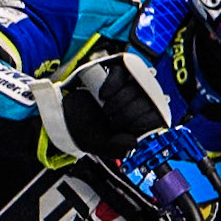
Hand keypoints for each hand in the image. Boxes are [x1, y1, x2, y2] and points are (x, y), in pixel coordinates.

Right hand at [35, 52, 171, 162]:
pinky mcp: (113, 75)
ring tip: (105, 109)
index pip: (157, 117)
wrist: (63, 116)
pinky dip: (113, 84)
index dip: (142, 123)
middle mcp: (136, 103)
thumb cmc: (84, 131)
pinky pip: (121, 73)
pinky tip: (103, 95)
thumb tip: (136, 142)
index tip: (127, 129)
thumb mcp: (102, 145)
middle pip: (148, 100)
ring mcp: (126, 88)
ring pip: (137, 86)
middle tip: (111, 121)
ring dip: (120, 100)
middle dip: (127, 114)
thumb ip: (118, 147)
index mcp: (138, 123)